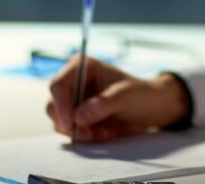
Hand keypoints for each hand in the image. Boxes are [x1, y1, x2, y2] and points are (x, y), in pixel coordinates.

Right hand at [45, 56, 189, 141]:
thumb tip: (78, 116)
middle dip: (70, 123)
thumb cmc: (140, 94)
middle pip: (53, 105)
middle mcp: (73, 83)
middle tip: (90, 133)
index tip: (69, 124)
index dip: (60, 106)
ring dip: (80, 132)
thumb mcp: (125, 96)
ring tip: (104, 131)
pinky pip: (72, 132)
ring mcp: (74, 101)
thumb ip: (102, 105)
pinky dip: (86, 137)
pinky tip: (104, 133)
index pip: (58, 85)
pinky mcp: (78, 118)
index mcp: (81, 67)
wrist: (151, 109)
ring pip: (60, 122)